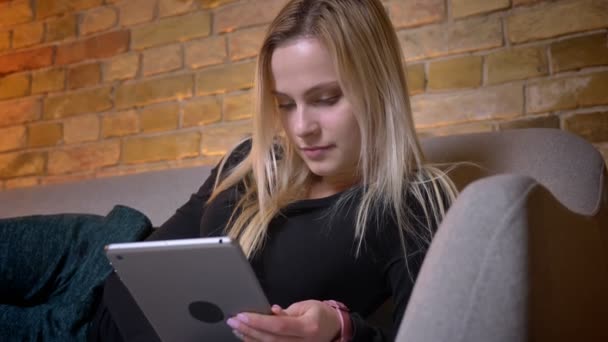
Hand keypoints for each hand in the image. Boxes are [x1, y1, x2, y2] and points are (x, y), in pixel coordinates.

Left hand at [226, 300, 340, 340]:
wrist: (335, 328)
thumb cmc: (321, 314)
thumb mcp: (306, 306)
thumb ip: (287, 312)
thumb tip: (269, 313)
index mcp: (308, 328)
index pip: (279, 326)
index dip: (258, 322)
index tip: (242, 315)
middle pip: (271, 340)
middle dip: (249, 330)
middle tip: (233, 320)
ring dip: (250, 339)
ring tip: (236, 328)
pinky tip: (247, 338)